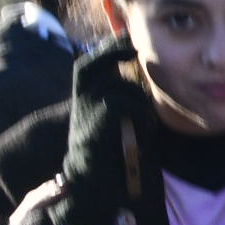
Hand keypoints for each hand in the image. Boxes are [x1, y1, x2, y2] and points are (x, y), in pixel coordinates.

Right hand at [57, 40, 157, 224]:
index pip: (89, 64)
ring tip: (144, 126)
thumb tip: (142, 81)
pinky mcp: (95, 124)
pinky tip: (145, 131)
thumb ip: (123, 102)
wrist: (93, 185)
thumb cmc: (111, 156)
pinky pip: (124, 104)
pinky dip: (140, 114)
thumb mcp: (116, 123)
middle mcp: (80, 101)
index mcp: (83, 100)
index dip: (106, 49)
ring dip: (140, 102)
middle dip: (113, 53)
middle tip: (133, 48)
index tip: (127, 39)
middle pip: (97, 65)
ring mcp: (85, 111)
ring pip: (120, 88)